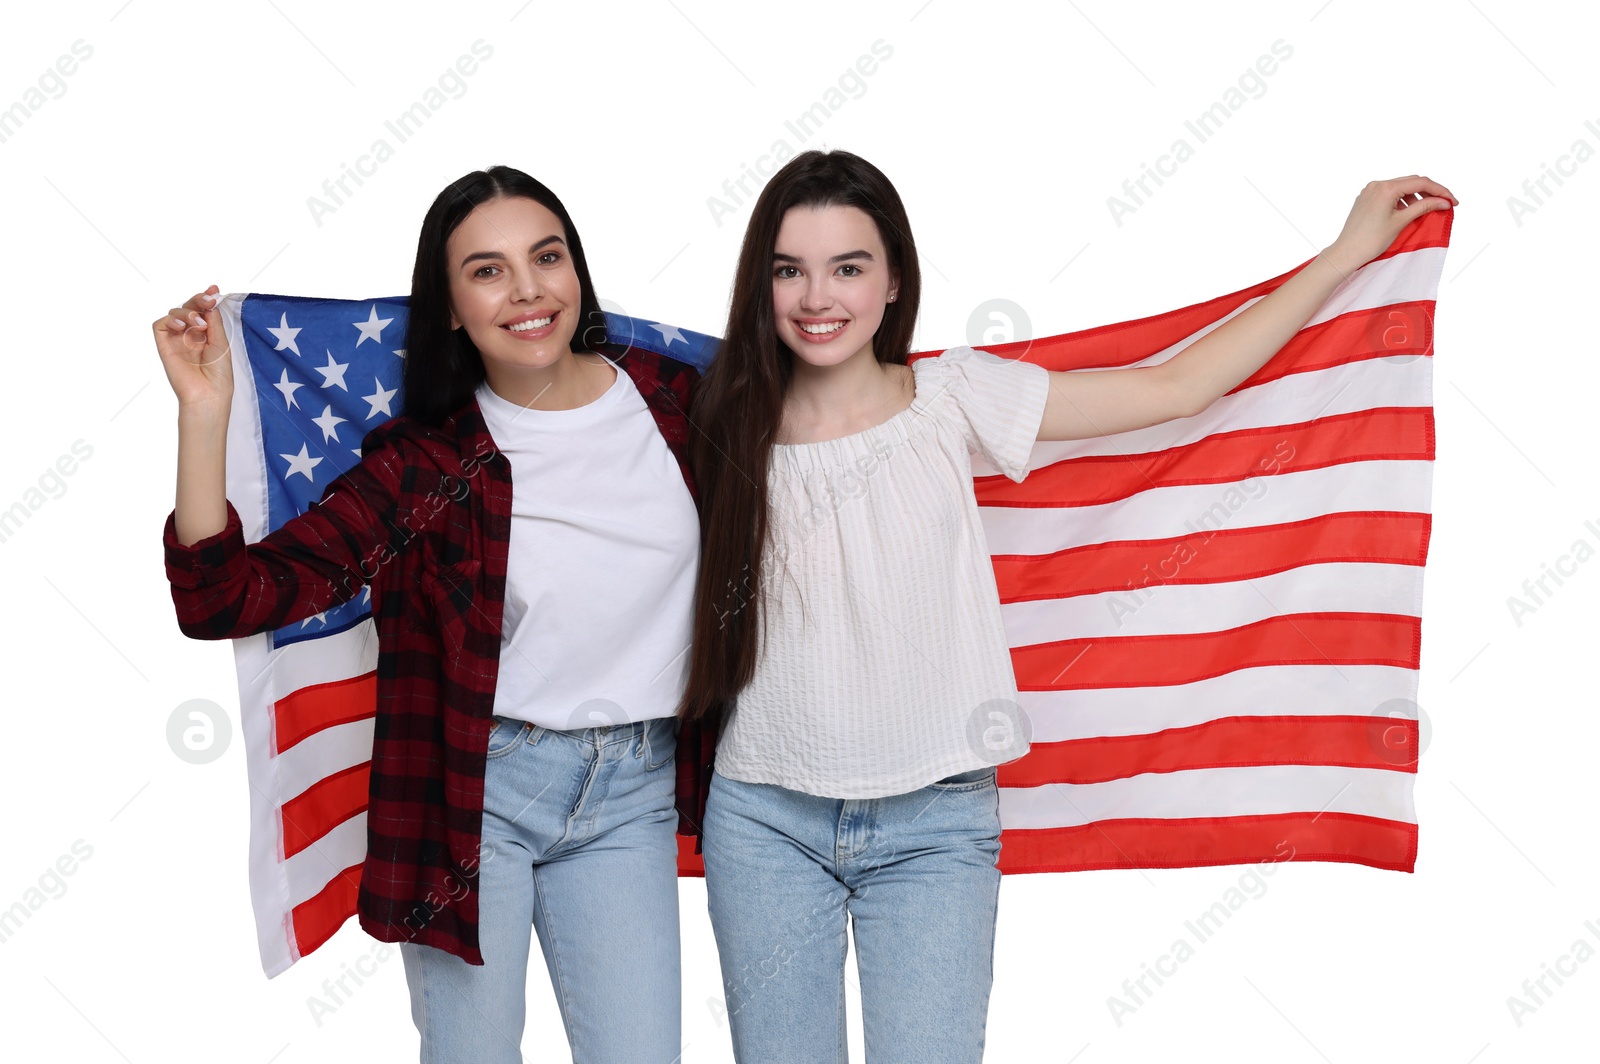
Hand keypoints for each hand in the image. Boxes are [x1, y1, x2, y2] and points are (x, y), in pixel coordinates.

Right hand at [152, 284, 232, 412]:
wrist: (208, 394)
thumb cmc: (219, 374)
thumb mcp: (221, 342)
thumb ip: (213, 322)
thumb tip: (209, 302)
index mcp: (205, 335)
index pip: (202, 311)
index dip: (206, 298)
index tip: (214, 290)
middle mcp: (190, 336)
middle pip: (189, 308)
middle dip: (198, 300)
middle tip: (209, 299)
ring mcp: (176, 340)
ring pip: (175, 313)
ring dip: (187, 311)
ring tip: (199, 323)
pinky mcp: (164, 346)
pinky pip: (160, 325)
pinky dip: (170, 319)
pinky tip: (182, 325)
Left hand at [1322, 176, 1456, 277]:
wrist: (1347, 252)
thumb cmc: (1371, 240)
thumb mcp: (1401, 222)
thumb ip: (1424, 207)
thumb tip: (1444, 202)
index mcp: (1386, 188)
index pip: (1421, 183)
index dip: (1440, 191)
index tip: (1453, 202)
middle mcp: (1376, 184)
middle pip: (1411, 182)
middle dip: (1430, 192)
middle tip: (1444, 204)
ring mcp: (1369, 191)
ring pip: (1401, 187)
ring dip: (1416, 196)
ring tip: (1425, 210)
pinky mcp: (1366, 198)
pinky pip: (1389, 193)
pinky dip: (1402, 200)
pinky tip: (1407, 211)